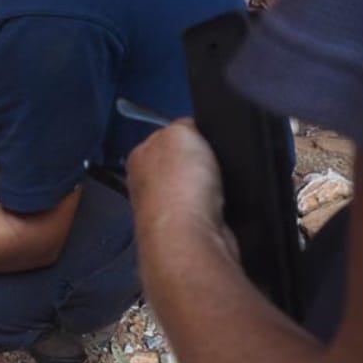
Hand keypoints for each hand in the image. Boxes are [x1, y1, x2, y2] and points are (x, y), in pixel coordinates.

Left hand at [127, 120, 238, 263]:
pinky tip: (223, 205)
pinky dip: (222, 206)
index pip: (166, 137)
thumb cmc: (177, 185)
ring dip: (215, 186)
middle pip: (184, 164)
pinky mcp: (189, 231)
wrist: (190, 237)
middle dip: (203, 162)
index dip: (191, 135)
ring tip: (221, 185)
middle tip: (215, 164)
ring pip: (200, 188)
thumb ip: (184, 125)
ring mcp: (167, 211)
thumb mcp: (182, 131)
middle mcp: (147, 185)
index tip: (205, 138)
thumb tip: (191, 130)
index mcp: (139, 158)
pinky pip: (212, 210)